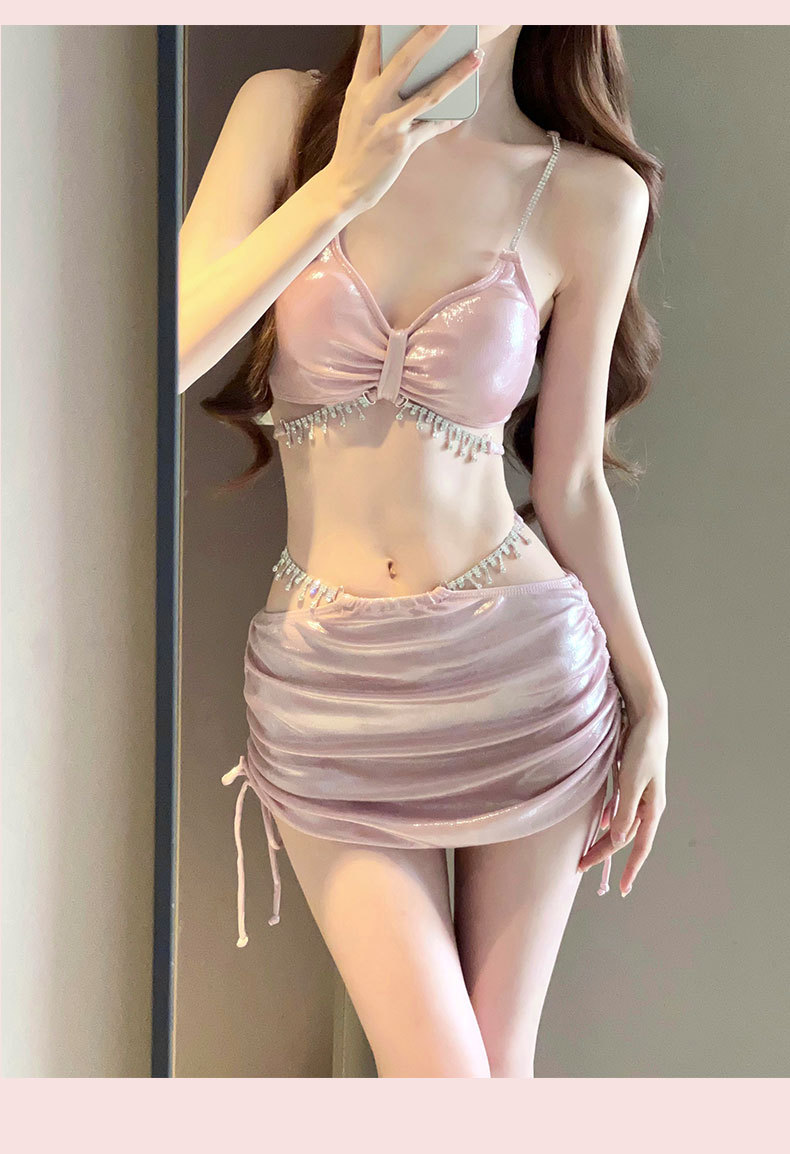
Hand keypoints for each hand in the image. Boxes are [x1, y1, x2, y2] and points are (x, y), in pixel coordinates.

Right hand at [325, 25, 483, 211]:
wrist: (344, 185)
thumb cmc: (353, 144)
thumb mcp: (355, 109)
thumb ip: (374, 86)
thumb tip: (403, 66)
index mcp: (358, 89)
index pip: (370, 47)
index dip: (382, 24)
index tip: (394, 9)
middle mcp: (372, 102)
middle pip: (404, 61)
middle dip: (428, 36)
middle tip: (447, 18)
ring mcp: (388, 124)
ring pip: (428, 94)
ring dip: (456, 74)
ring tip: (476, 57)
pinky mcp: (401, 145)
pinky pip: (431, 127)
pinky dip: (448, 118)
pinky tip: (461, 111)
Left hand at [577, 709, 667, 894]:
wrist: (648, 718)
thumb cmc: (643, 748)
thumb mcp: (631, 781)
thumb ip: (624, 811)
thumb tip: (618, 840)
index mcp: (652, 808)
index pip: (639, 846)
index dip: (630, 868)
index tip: (622, 889)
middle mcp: (647, 805)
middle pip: (625, 837)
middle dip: (604, 854)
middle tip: (581, 867)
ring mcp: (639, 794)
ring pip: (620, 824)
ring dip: (604, 839)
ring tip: (586, 852)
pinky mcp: (630, 782)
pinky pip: (618, 808)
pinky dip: (608, 819)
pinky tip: (598, 823)